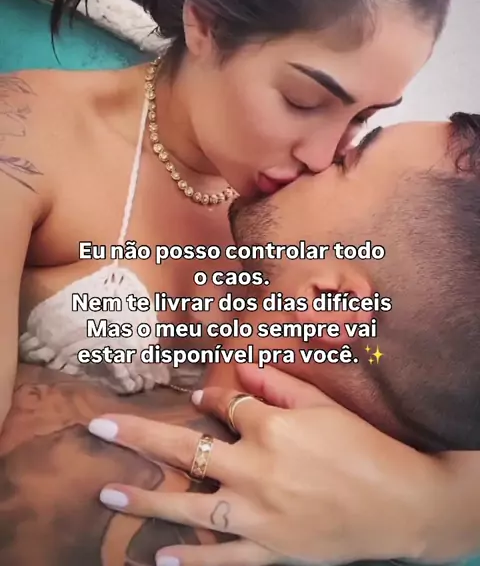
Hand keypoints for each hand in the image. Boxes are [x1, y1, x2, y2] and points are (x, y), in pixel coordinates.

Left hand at [88, 365, 448, 565]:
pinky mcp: (270, 550)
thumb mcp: (324, 406)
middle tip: (99, 426)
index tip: (202, 396)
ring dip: (146, 500)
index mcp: (270, 427)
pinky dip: (190, 562)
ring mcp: (259, 514)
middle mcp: (255, 469)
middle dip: (138, 437)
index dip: (210, 397)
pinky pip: (222, 559)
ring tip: (106, 494)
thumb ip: (278, 385)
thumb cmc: (364, 447)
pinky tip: (157, 559)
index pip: (224, 405)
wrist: (400, 504)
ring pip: (190, 506)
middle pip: (186, 449)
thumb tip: (240, 368)